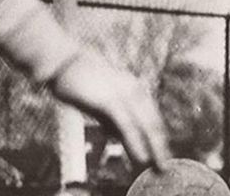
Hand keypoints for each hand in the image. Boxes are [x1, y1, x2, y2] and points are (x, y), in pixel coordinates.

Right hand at [50, 51, 170, 169]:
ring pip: (146, 127)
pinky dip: (136, 143)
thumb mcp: (100, 102)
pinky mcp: (111, 100)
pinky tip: (143, 157)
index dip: (158, 138)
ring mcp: (125, 95)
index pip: (151, 118)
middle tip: (165, 167)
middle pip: (153, 124)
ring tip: (159, 167)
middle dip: (160, 147)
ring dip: (154, 150)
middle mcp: (135, 91)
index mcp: (135, 90)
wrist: (64, 62)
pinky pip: (128, 127)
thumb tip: (116, 135)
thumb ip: (110, 118)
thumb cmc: (80, 80)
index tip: (162, 155)